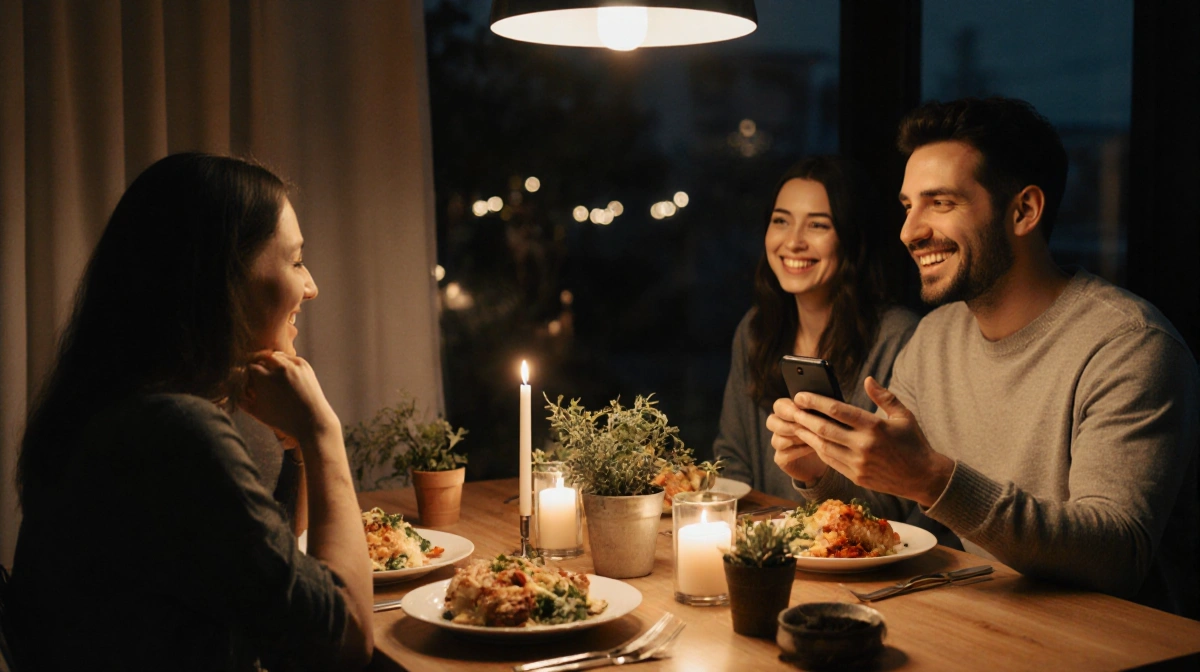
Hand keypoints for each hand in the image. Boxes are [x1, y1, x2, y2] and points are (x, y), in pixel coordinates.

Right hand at [240, 350, 338, 446]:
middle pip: (260, 356)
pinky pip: (289, 358)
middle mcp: (279, 369)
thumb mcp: (257, 412)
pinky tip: (279, 370)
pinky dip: (282, 362)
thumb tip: (230, 389)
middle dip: (255, 362)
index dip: (245, 372)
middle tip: (252, 368)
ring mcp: (294, 365)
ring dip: (268, 360)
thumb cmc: (282, 420)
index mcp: (265, 379)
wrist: (312, 421)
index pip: (249, 367)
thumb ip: (241, 399)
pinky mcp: (304, 365)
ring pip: (275, 355)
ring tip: (265, 369)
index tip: (245, 377)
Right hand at [766, 398, 829, 483]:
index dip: (788, 408)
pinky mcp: (781, 459)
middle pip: (771, 421)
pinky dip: (797, 451)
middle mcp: (780, 428)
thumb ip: (818, 411)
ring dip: (795, 438)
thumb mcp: (826, 420)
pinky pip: (782, 455)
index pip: (779, 406)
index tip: (803, 410)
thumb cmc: (828, 434)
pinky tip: (812, 448)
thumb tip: (820, 403)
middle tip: (804, 425)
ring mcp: (779, 444)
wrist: (831, 459)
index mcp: (788, 413)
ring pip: (776, 439)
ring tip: (812, 437)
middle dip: (788, 424)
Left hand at [787, 377, 954, 506]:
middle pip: (824, 429)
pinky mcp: (856, 477)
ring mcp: (858, 464)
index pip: (838, 411)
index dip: (816, 401)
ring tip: (796, 423)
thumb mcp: (904, 416)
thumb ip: (884, 396)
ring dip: (807, 435)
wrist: (924, 479)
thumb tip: (868, 379)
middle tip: (791, 408)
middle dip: (804, 417)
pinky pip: (831, 461)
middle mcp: (864, 446)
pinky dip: (819, 449)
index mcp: (875, 427)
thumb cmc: (913, 442)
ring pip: (824, 447)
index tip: (801, 395)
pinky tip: (811, 440)